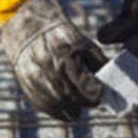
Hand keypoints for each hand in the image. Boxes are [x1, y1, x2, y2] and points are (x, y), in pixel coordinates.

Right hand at [1, 0, 105, 121]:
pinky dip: (56, 110)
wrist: (26, 27)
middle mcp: (50, 71)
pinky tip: (64, 107)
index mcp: (67, 58)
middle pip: (74, 99)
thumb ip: (98, 63)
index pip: (88, 89)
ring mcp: (36, 80)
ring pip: (59, 106)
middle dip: (85, 102)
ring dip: (71, 109)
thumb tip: (111, 84)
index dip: (97, 95)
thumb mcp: (83, 43)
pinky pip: (44, 106)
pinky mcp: (27, 86)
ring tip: (77, 105)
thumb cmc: (59, 34)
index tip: (100, 93)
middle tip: (90, 100)